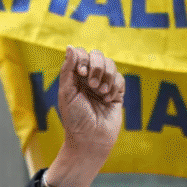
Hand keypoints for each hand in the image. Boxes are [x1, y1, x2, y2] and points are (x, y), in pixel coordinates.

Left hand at [44, 46, 124, 186]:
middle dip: (96, 67)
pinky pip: (120, 79)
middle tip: (92, 85)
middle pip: (98, 55)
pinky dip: (114, 87)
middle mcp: (88, 79)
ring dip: (106, 77)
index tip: (79, 73)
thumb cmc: (75, 119)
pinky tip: (108, 100)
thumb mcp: (67, 93)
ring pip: (111, 65)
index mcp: (74, 78)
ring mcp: (103, 85)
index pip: (81, 54)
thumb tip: (70, 46)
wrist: (90, 139)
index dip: (82, 58)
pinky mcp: (116, 93)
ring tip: (101, 93)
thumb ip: (68, 69)